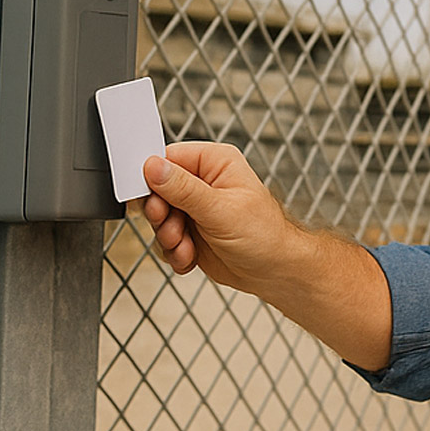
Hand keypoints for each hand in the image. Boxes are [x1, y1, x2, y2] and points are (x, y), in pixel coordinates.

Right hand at [140, 140, 393, 369]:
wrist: (276, 272)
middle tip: (174, 228)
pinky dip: (174, 252)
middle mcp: (203, 182)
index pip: (168, 159)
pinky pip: (166, 239)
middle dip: (162, 215)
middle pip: (158, 190)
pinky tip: (191, 257)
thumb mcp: (220, 209)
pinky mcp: (191, 232)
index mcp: (215, 162)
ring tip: (187, 245)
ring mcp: (196, 208)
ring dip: (168, 237)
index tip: (153, 201)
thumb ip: (184, 189)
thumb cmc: (265, 235)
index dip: (153, 179)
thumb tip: (153, 166)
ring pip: (159, 218)